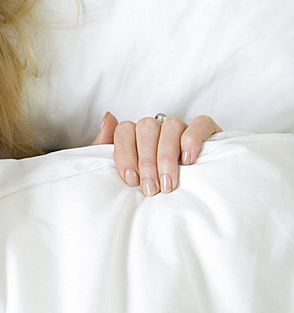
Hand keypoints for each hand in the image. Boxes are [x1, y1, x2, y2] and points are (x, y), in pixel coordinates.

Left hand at [92, 112, 222, 194]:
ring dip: (167, 156)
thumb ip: (106, 145)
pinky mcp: (207, 129)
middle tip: (151, 188)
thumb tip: (108, 117)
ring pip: (171, 126)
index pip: (124, 130)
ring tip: (168, 183)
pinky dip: (192, 140)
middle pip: (146, 129)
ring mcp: (182, 126)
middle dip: (147, 162)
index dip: (125, 154)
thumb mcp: (124, 170)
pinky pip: (200, 123)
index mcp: (135, 134)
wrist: (191, 195)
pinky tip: (188, 161)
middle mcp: (158, 127)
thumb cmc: (150, 183)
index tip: (131, 180)